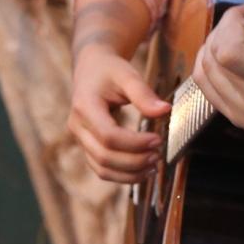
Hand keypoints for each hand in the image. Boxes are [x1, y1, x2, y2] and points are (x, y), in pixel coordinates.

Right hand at [67, 45, 170, 184]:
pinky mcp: (87, 146)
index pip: (108, 135)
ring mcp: (80, 139)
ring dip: (129, 173)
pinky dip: (122, 175)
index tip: (158, 139)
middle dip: (134, 161)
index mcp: (84, 106)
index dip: (135, 143)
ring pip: (101, 168)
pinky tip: (143, 171)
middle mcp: (78, 126)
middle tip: (158, 154)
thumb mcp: (127, 75)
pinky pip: (102, 169)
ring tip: (153, 166)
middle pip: (104, 156)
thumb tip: (165, 111)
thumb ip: (144, 94)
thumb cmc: (109, 70)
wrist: (91, 69)